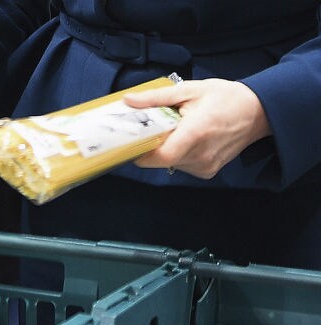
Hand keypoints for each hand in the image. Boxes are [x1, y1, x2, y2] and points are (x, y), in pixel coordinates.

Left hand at [123, 78, 271, 178]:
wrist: (258, 112)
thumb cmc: (225, 98)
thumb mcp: (189, 90)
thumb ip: (156, 98)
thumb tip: (128, 100)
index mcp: (196, 132)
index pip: (160, 156)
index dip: (142, 152)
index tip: (134, 141)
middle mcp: (201, 154)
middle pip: (161, 160)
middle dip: (152, 146)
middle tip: (155, 129)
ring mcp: (205, 166)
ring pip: (170, 164)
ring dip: (166, 150)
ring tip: (178, 131)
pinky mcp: (207, 172)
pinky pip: (181, 166)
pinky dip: (178, 154)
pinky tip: (189, 140)